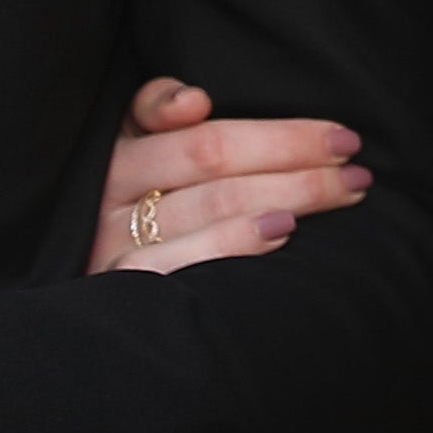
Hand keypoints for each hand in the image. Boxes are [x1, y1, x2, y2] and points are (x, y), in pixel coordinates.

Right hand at [86, 76, 369, 274]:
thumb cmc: (130, 222)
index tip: (337, 136)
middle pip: (211, 156)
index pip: (189, 121)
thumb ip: (157, 113)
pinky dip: (236, 240)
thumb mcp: (132, 158)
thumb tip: (194, 101)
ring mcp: (113, 242)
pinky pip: (183, 260)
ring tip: (342, 191)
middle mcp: (109, 191)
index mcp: (117, 148)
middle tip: (354, 159)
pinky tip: (281, 233)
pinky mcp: (122, 291)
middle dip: (293, 153)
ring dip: (286, 192)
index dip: (269, 130)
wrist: (78, 330)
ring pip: (211, 202)